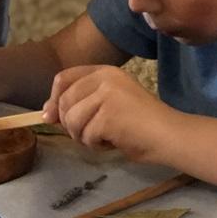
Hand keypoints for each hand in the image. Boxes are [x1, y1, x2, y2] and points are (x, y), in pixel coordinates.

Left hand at [43, 65, 180, 164]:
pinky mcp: (108, 115)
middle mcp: (105, 78)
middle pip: (64, 102)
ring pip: (71, 120)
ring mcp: (107, 95)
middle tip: (89, 135)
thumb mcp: (107, 105)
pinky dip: (97, 146)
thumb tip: (46, 114)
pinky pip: (87, 135)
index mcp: (104, 71)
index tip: (51, 117)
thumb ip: (80, 104)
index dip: (54, 99)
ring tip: (104, 138)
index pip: (63, 78)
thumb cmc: (140, 124)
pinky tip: (115, 142)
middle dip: (70, 125)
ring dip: (83, 137)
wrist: (170, 135)